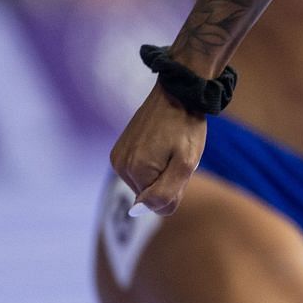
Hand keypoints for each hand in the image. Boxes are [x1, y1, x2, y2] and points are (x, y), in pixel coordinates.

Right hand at [109, 87, 205, 214]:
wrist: (178, 92)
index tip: (180, 164)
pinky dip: (153, 162)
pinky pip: (140, 170)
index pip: (158, 205)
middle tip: (177, 154)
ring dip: (161, 171)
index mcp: (135, 172)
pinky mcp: (120, 149)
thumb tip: (143, 210)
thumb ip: (167, 192)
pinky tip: (160, 143)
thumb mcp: (186, 162)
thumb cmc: (186, 126)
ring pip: (145, 182)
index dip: (176, 189)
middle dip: (167, 180)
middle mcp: (120, 166)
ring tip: (169, 146)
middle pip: (150, 194)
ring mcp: (117, 157)